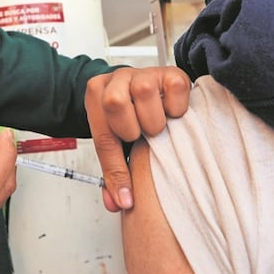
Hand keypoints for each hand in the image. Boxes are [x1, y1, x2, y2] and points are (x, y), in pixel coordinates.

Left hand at [85, 67, 190, 211]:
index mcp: (96, 94)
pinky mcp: (171, 72)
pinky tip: (172, 112)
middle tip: (142, 136)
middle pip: (115, 103)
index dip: (116, 169)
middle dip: (132, 130)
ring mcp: (145, 73)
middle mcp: (118, 79)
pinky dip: (177, 107)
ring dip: (154, 119)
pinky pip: (175, 88)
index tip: (126, 195)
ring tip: (157, 125)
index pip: (103, 136)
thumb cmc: (127, 115)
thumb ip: (114, 171)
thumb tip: (118, 201)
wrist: (140, 88)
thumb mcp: (115, 141)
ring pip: (144, 91)